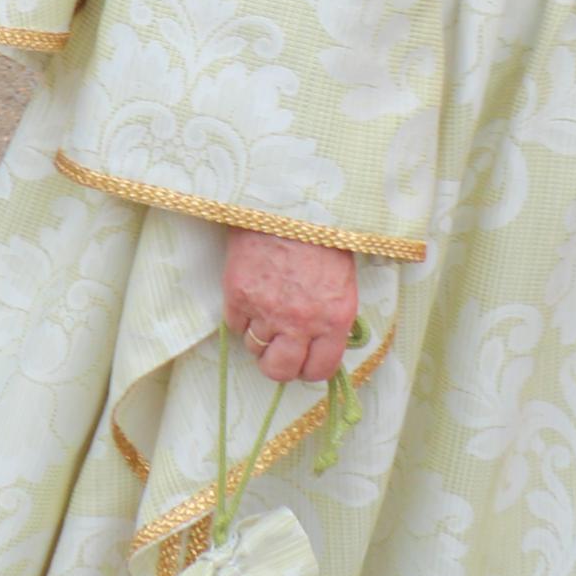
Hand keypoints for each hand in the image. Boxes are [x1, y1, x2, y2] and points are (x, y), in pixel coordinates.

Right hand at [221, 229, 358, 384]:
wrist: (287, 205)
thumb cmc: (321, 241)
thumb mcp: (341, 286)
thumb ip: (331, 321)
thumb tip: (317, 344)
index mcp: (334, 320)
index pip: (319, 370)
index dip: (308, 370)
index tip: (302, 360)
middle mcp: (301, 323)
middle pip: (280, 370)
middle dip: (277, 365)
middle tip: (276, 350)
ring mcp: (266, 310)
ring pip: (254, 348)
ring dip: (258, 336)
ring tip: (263, 313)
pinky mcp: (238, 295)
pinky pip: (234, 325)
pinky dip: (240, 317)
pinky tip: (249, 298)